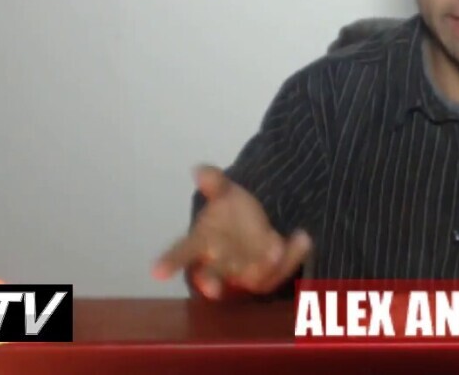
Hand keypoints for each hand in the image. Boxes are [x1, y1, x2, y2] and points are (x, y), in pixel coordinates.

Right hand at [152, 164, 311, 298]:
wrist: (255, 226)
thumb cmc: (229, 212)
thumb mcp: (225, 192)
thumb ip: (215, 183)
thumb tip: (199, 169)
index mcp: (202, 243)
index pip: (182, 252)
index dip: (170, 261)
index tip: (156, 272)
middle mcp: (220, 264)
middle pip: (213, 277)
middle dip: (212, 282)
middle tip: (213, 289)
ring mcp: (245, 272)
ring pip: (253, 275)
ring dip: (264, 264)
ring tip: (277, 246)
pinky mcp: (269, 274)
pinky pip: (281, 267)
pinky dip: (293, 253)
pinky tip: (302, 237)